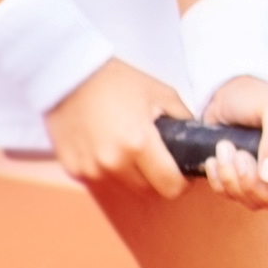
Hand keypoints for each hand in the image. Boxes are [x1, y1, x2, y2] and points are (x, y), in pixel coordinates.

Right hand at [46, 59, 195, 195]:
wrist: (70, 76)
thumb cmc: (116, 81)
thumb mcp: (161, 94)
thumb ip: (183, 120)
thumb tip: (197, 140)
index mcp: (138, 144)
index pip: (170, 187)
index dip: (181, 182)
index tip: (181, 173)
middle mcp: (112, 162)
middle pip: (148, 191)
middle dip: (157, 178)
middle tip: (156, 157)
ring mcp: (90, 169)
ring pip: (124, 188)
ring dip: (132, 176)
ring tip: (130, 148)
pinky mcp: (73, 169)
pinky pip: (101, 180)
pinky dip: (108, 170)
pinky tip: (107, 146)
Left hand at [186, 74, 267, 215]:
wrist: (223, 94)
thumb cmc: (255, 95)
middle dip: (254, 186)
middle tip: (240, 155)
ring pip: (254, 202)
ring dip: (233, 180)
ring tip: (224, 148)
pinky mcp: (243, 181)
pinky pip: (232, 197)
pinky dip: (219, 182)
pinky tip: (214, 160)